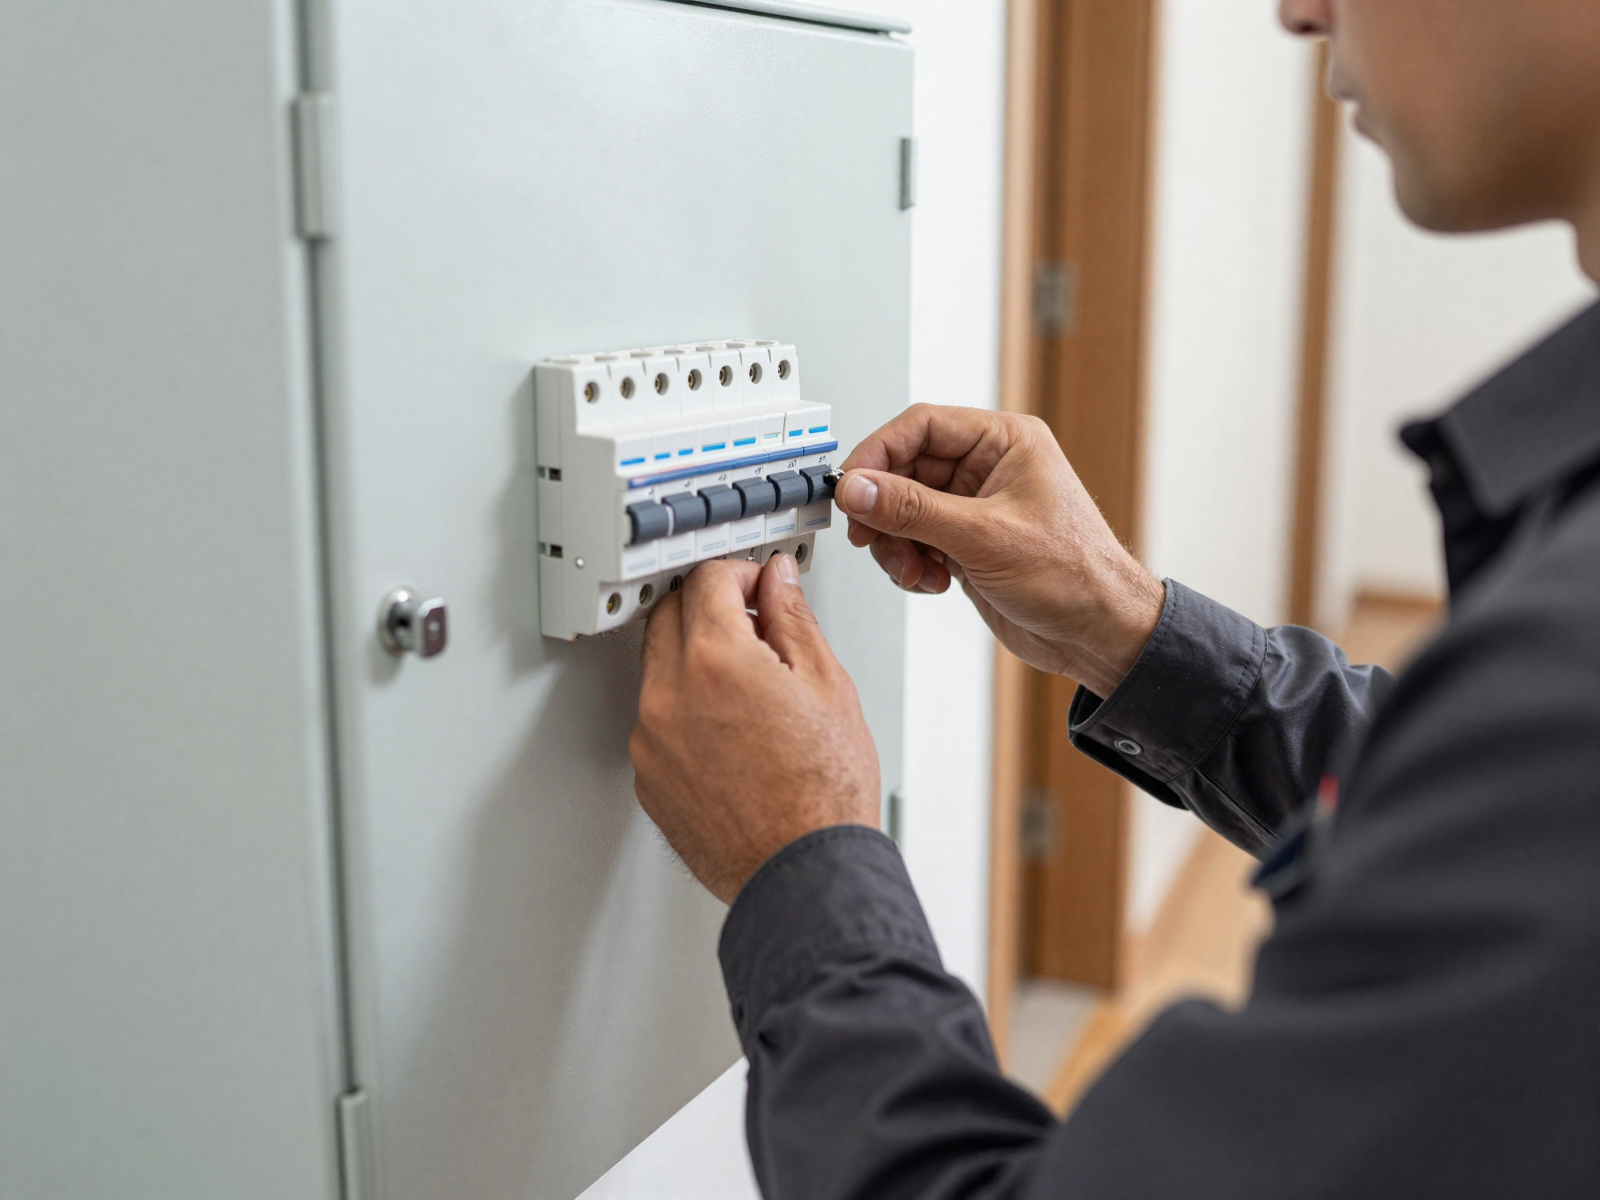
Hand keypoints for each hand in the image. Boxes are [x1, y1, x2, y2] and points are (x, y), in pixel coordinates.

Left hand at [630, 554, 879, 903]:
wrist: (804, 874)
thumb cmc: (824, 795)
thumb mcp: (827, 686)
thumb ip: (792, 619)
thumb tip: (777, 581)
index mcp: (715, 662)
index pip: (706, 580)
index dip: (740, 573)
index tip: (758, 585)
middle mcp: (669, 696)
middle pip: (669, 615)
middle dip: (708, 608)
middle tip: (752, 627)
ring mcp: (651, 741)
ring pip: (659, 669)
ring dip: (694, 661)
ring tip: (750, 692)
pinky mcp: (648, 778)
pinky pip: (658, 722)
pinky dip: (686, 712)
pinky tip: (732, 734)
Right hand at [837, 404, 1164, 697]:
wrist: (1098, 633)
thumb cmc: (1075, 575)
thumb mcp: (984, 536)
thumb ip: (913, 509)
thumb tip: (859, 488)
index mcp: (1005, 442)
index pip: (921, 426)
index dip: (879, 453)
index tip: (851, 485)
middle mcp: (988, 468)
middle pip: (905, 470)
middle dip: (885, 509)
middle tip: (869, 535)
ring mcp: (974, 508)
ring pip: (904, 510)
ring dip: (897, 544)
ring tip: (915, 569)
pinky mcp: (965, 544)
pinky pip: (915, 541)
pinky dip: (910, 563)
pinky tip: (932, 581)